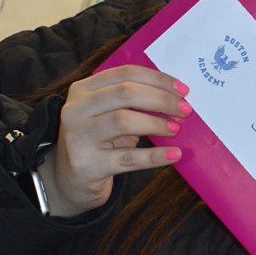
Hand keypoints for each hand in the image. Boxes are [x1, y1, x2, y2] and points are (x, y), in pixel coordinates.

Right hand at [37, 66, 190, 215]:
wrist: (70, 180)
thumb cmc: (99, 141)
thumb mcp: (108, 113)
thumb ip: (132, 100)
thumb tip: (177, 97)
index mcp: (82, 89)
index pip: (125, 73)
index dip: (158, 79)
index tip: (183, 90)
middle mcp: (76, 109)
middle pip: (126, 93)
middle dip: (161, 99)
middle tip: (185, 110)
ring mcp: (78, 137)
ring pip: (124, 121)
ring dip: (157, 124)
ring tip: (176, 129)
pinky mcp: (88, 165)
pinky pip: (128, 159)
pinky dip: (155, 156)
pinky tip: (174, 154)